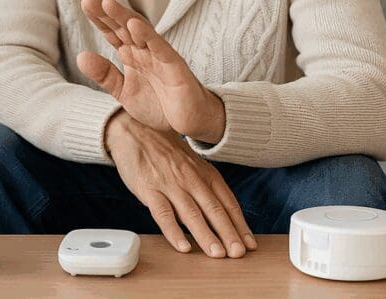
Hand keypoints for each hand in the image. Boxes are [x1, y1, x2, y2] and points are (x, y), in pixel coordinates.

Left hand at [79, 0, 224, 141]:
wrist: (192, 122)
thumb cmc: (160, 105)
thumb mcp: (124, 91)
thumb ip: (105, 75)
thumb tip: (80, 56)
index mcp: (132, 55)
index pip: (113, 32)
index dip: (99, 19)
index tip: (85, 4)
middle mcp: (145, 51)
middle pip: (124, 27)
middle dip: (107, 13)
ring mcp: (160, 56)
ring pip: (141, 32)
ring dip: (125, 17)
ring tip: (108, 3)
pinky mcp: (175, 66)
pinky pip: (161, 48)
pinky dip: (148, 36)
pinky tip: (135, 25)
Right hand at [105, 111, 256, 257]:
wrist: (135, 130)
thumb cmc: (165, 151)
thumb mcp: (192, 164)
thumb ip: (206, 187)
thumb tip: (222, 216)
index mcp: (205, 173)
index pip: (228, 202)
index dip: (240, 224)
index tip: (250, 244)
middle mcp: (191, 179)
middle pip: (214, 209)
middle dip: (228, 233)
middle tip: (238, 254)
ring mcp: (170, 184)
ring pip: (192, 213)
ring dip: (206, 235)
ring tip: (217, 254)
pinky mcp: (149, 189)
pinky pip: (163, 213)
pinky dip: (173, 231)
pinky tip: (182, 246)